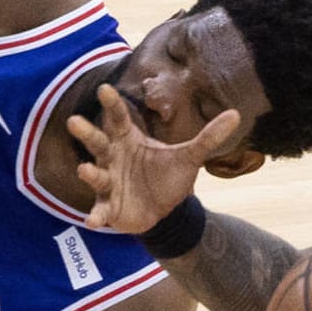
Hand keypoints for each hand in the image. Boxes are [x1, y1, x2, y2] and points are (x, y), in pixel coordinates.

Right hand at [68, 84, 240, 231]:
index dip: (112, 104)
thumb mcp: (190, 156)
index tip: (105, 89)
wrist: (165, 212)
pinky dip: (96, 215)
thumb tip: (237, 114)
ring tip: (84, 169)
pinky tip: (92, 221)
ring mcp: (108, 183)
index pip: (118, 118)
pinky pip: (99, 210)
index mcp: (129, 140)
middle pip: (97, 142)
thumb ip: (209, 137)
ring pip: (94, 175)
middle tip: (74, 121)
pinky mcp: (108, 207)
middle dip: (86, 132)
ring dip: (88, 173)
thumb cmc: (168, 177)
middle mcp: (113, 158)